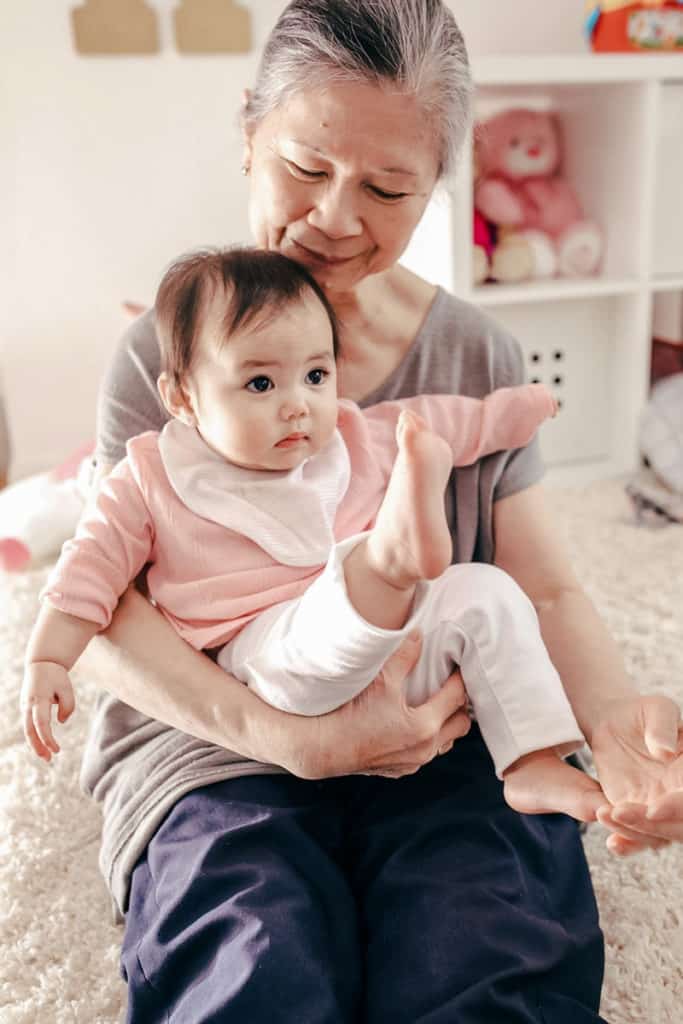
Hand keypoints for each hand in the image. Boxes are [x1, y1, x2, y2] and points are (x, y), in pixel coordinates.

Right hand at [20, 661, 75, 761]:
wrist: (41, 663)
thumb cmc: (56, 676)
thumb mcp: (67, 688)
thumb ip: (67, 706)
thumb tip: (61, 722)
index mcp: (38, 699)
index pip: (41, 724)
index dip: (47, 739)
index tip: (57, 750)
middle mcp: (28, 705)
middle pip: (30, 731)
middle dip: (38, 747)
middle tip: (49, 760)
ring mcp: (25, 706)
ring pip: (27, 729)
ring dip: (36, 744)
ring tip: (47, 756)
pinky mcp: (26, 708)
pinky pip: (29, 725)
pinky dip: (35, 735)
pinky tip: (43, 745)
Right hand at [297, 632, 470, 779]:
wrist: (323, 747)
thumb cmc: (351, 714)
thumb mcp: (381, 680)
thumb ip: (404, 656)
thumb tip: (419, 635)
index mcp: (425, 726)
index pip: (457, 697)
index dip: (461, 678)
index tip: (458, 666)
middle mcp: (424, 749)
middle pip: (461, 724)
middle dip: (460, 704)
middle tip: (450, 685)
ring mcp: (412, 763)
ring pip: (445, 742)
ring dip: (445, 723)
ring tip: (436, 703)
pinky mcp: (399, 769)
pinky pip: (426, 753)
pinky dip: (428, 738)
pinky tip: (414, 723)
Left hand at [589, 695, 682, 854]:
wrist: (616, 723)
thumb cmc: (643, 713)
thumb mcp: (657, 708)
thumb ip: (662, 726)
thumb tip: (664, 751)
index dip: (678, 808)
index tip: (653, 808)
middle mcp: (682, 795)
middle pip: (680, 825)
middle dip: (653, 826)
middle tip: (620, 812)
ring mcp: (663, 809)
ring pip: (659, 837)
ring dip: (635, 834)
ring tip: (607, 814)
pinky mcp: (640, 817)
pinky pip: (639, 838)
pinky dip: (628, 845)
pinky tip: (614, 844)